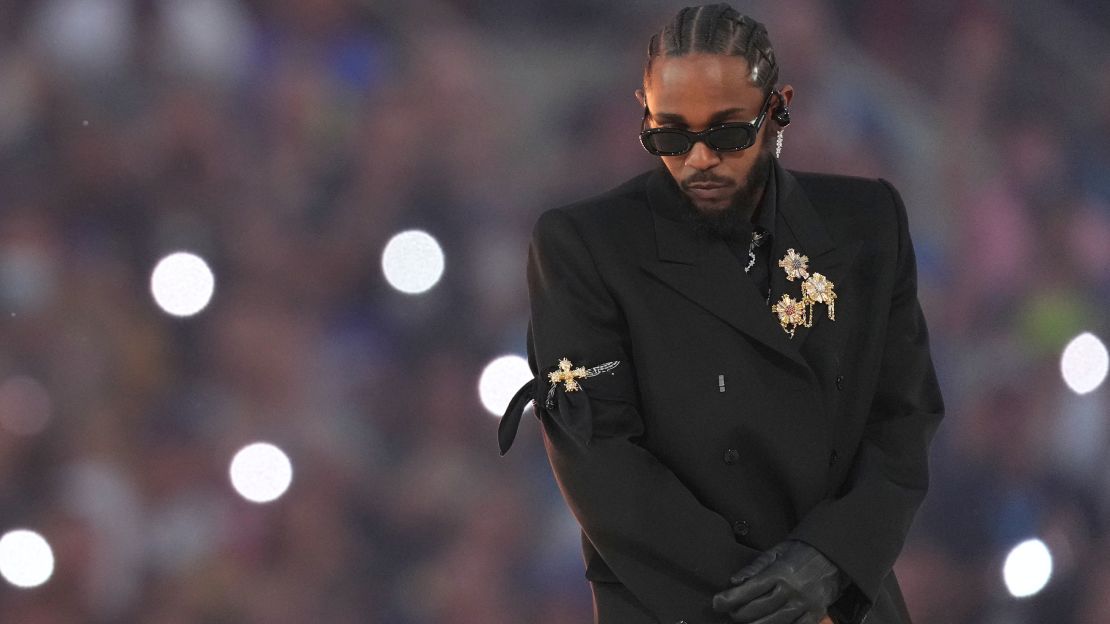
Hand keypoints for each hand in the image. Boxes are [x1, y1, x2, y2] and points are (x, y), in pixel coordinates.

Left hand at [712, 540, 842, 622]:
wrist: (833, 555)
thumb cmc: (801, 552)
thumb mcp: (776, 552)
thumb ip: (754, 568)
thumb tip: (735, 581)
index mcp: (779, 572)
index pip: (749, 589)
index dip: (729, 599)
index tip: (717, 603)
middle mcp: (791, 590)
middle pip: (758, 610)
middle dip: (739, 614)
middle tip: (730, 613)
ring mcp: (804, 604)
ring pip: (774, 623)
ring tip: (745, 623)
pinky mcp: (815, 614)